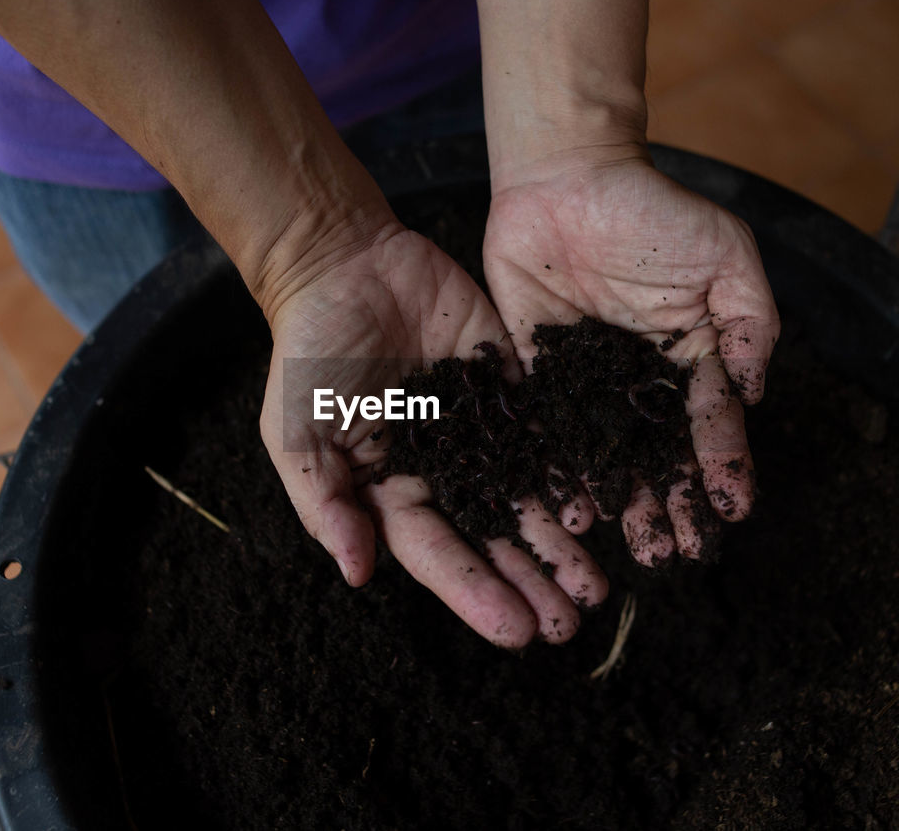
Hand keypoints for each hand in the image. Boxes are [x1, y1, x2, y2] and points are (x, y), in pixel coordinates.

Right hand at [260, 223, 605, 646]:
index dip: (478, 594)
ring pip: (529, 497)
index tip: (519, 633)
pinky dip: (574, 471)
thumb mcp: (297, 432)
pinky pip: (548, 435)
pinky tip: (602, 505)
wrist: (346, 266)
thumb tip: (358, 574)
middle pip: (495, 539)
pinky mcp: (511, 389)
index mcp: (393, 493)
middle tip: (572, 625)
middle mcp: (445, 474)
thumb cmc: (308, 355)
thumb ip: (325, 502)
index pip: (441, 555)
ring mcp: (482, 433)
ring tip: (598, 587)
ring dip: (561, 545)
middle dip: (532, 583)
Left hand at [483, 155, 779, 563]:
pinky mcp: (538, 373)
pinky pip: (550, 429)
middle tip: (675, 552)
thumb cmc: (654, 209)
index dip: (723, 467)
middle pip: (658, 454)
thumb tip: (755, 395)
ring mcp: (589, 382)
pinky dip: (560, 468)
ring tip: (632, 545)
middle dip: (670, 504)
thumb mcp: (726, 254)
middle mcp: (641, 381)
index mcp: (691, 358)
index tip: (732, 510)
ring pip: (607, 453)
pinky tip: (570, 506)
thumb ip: (750, 323)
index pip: (710, 423)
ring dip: (621, 500)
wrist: (567, 176)